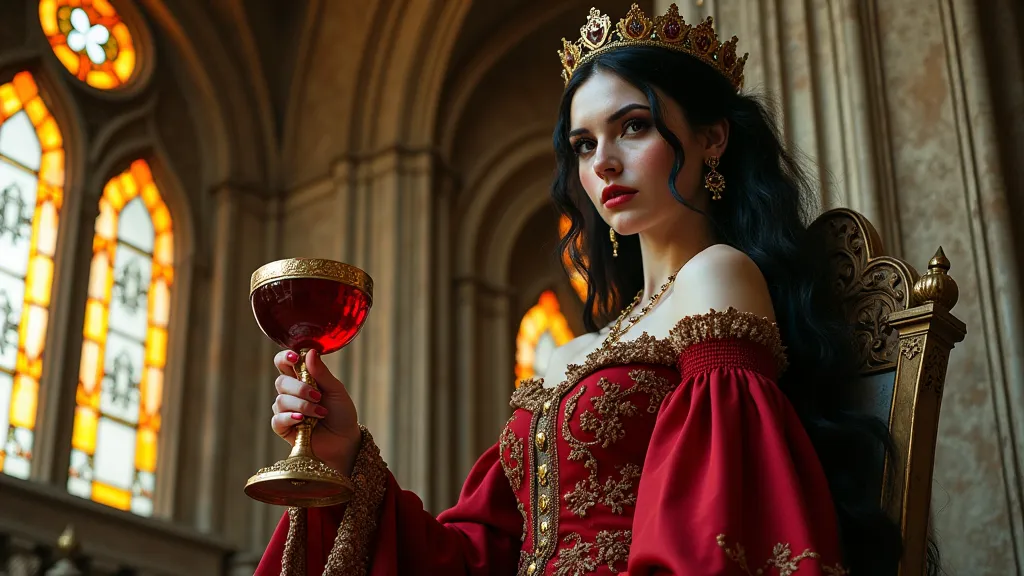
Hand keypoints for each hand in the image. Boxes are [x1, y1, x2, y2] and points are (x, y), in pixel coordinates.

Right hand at [271, 349, 360, 475]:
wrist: (345, 440)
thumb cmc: (342, 414)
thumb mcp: (336, 390)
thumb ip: (322, 373)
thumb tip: (310, 352)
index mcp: (303, 379)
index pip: (284, 363)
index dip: (285, 357)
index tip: (294, 357)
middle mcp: (291, 393)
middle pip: (281, 381)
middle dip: (299, 388)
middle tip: (318, 396)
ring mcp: (286, 410)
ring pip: (280, 400)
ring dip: (302, 405)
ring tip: (320, 413)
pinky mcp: (284, 428)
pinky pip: (277, 419)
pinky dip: (290, 417)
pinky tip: (303, 420)